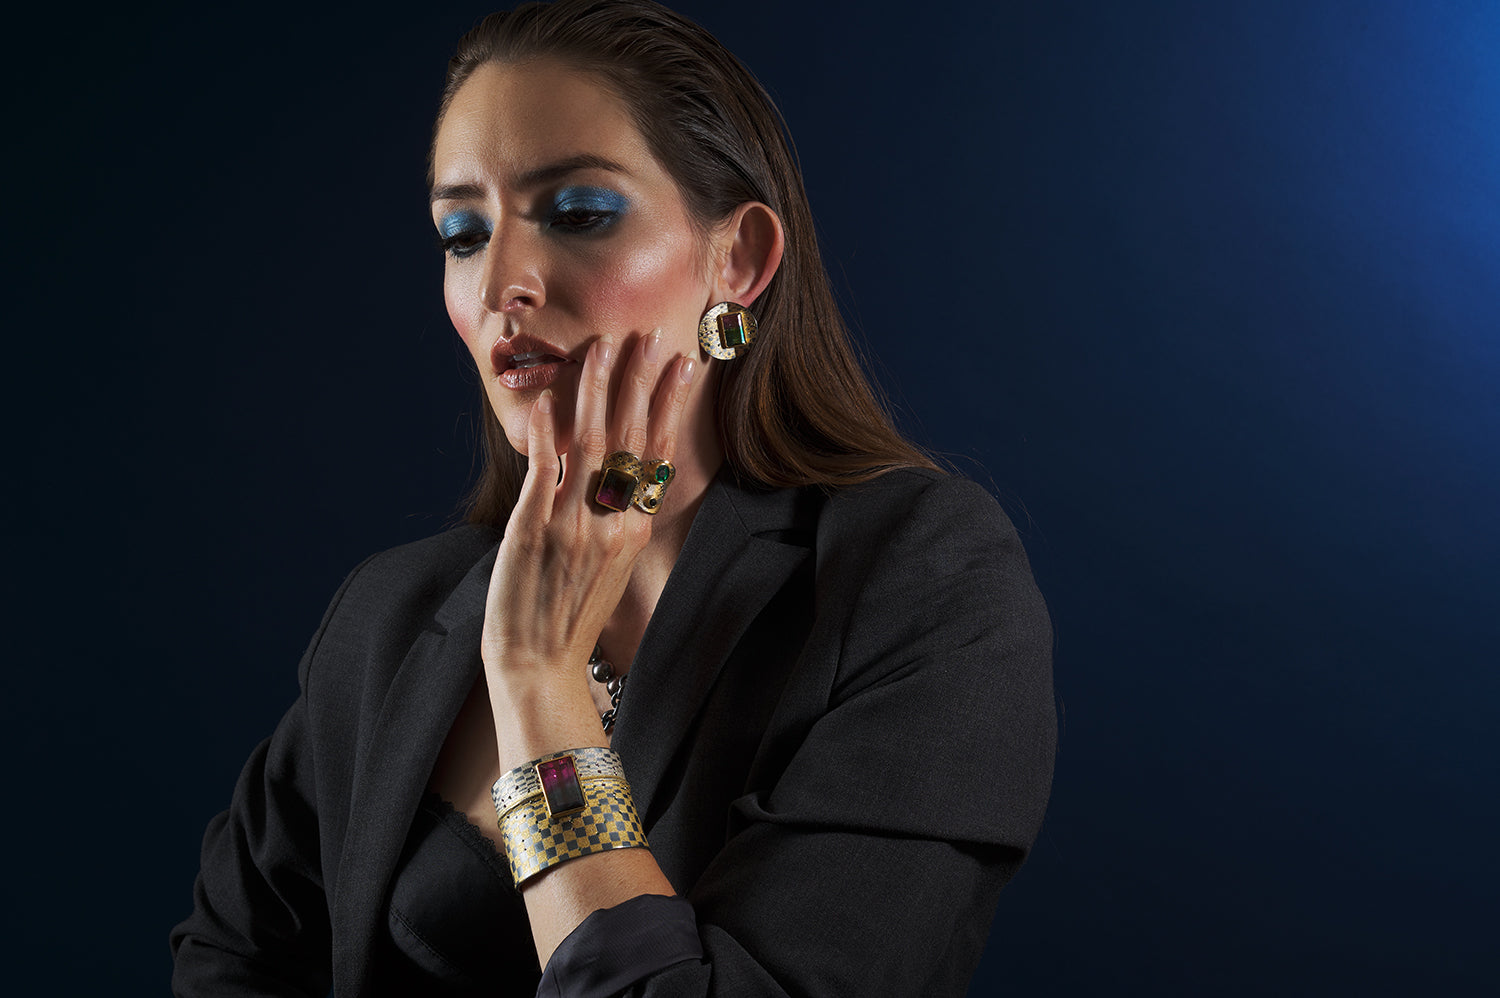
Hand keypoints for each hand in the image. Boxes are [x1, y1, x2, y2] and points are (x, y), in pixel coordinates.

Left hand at [480, 330, 696, 757]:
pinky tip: (549, 398)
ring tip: (603, 347)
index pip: (657, 452)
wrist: (540, 666)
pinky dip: (547, 432)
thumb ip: (615, 516)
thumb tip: (616, 469)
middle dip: (639, 380)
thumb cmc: (570, 617)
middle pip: (632, 436)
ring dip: (596, 389)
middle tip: (648, 334)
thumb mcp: (609, 565)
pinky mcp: (534, 530)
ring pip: (592, 442)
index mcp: (635, 528)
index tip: (683, 364)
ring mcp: (574, 525)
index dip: (670, 404)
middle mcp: (612, 522)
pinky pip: (545, 470)